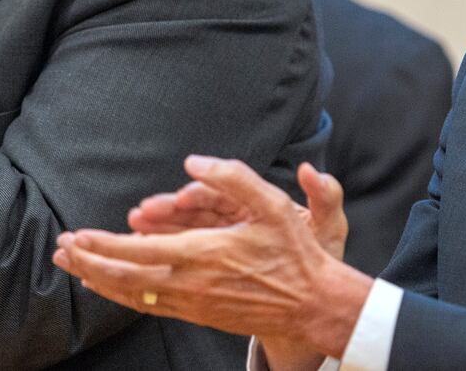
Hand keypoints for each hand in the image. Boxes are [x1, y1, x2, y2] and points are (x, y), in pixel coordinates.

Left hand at [53, 156, 372, 358]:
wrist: (313, 305)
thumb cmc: (294, 252)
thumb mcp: (272, 204)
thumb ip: (232, 177)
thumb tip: (193, 160)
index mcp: (203, 253)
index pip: (138, 251)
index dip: (102, 246)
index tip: (75, 237)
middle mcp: (191, 283)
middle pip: (125, 278)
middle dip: (89, 264)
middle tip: (60, 252)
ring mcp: (193, 303)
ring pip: (133, 296)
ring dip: (99, 282)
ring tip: (73, 269)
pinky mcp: (199, 314)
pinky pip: (150, 306)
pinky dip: (123, 296)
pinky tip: (110, 288)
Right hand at [128, 161, 347, 260]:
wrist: (316, 294)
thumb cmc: (321, 255)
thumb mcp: (330, 226)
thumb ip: (325, 196)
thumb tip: (312, 170)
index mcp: (258, 204)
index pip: (223, 193)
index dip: (201, 192)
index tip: (183, 197)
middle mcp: (236, 218)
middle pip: (195, 210)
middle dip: (168, 210)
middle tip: (143, 212)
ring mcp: (223, 239)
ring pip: (184, 230)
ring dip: (158, 227)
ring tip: (135, 226)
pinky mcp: (215, 259)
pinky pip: (185, 252)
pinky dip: (163, 249)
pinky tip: (142, 249)